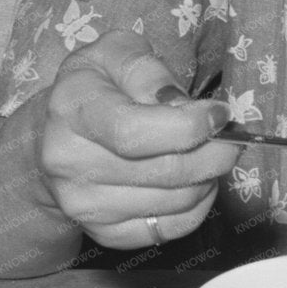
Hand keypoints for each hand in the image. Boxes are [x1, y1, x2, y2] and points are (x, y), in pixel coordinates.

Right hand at [34, 31, 239, 248]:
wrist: (55, 137)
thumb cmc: (95, 88)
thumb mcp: (115, 53)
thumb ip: (148, 69)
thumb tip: (180, 105)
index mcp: (72, 109)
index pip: (134, 131)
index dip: (189, 126)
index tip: (220, 115)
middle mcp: (70, 162)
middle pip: (165, 171)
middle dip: (214, 153)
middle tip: (231, 138)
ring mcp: (84, 204)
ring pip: (176, 202)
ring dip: (208, 177)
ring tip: (207, 154)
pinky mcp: (104, 234)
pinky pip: (171, 229)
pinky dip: (197, 206)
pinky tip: (193, 181)